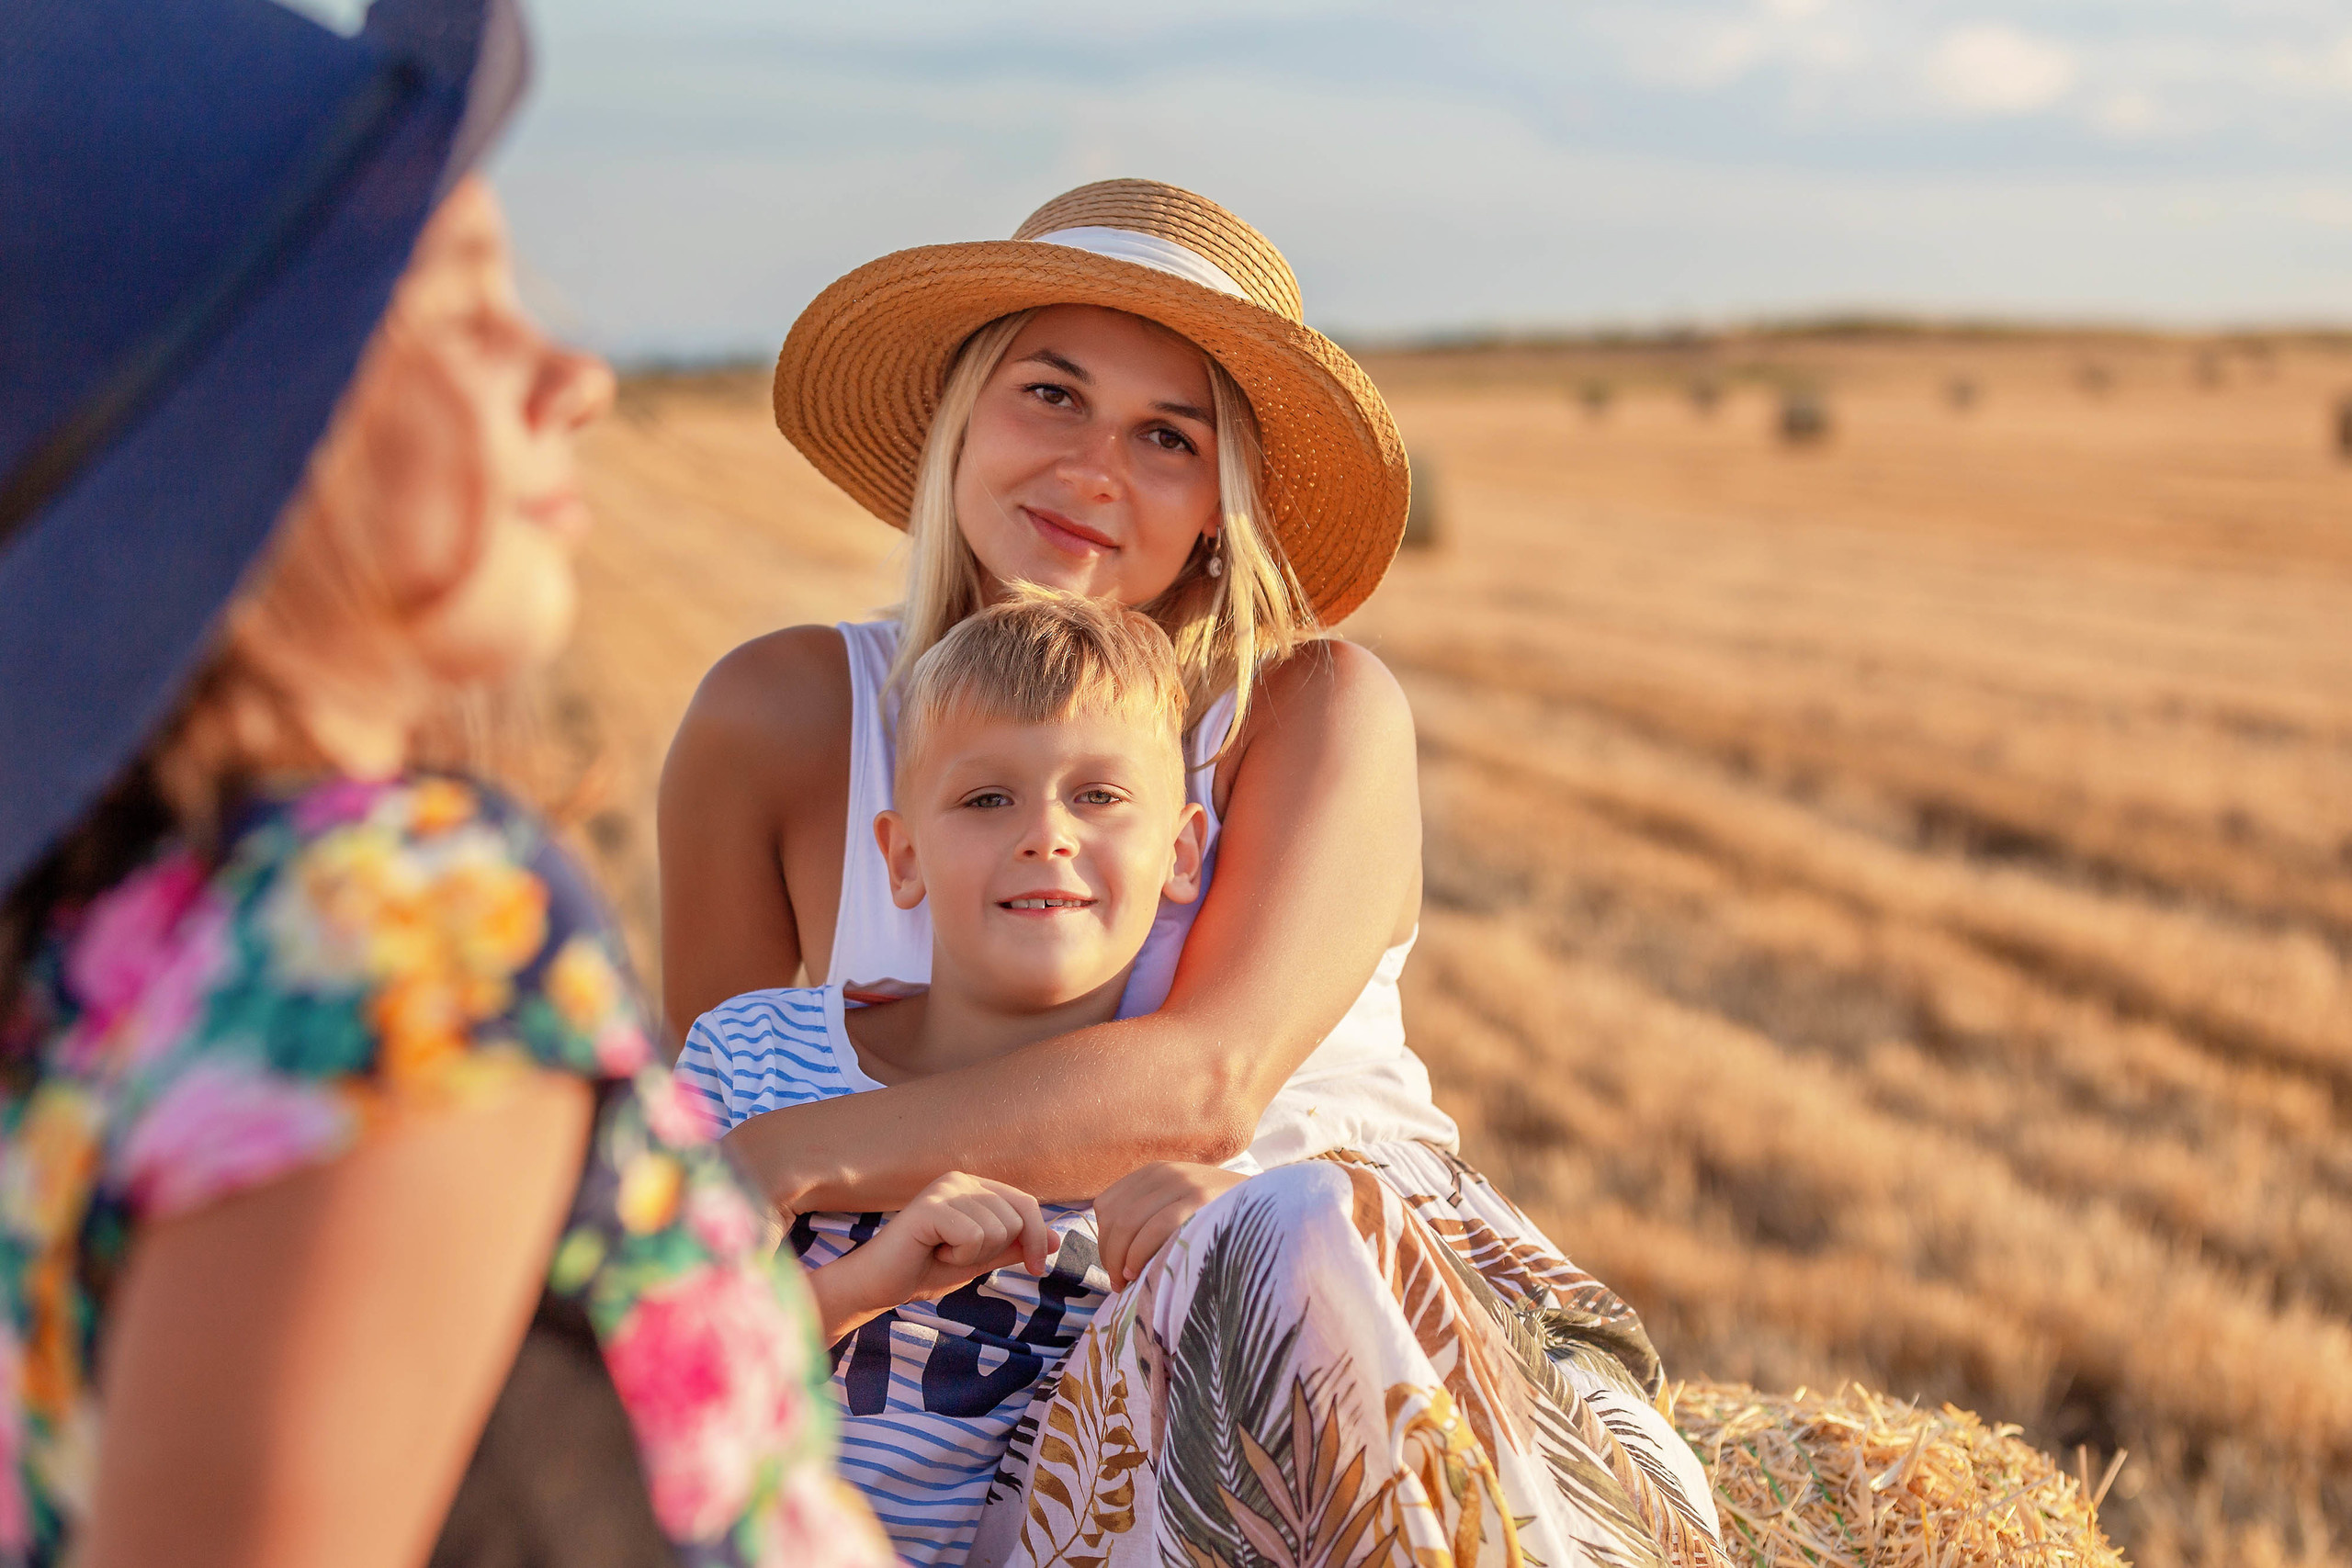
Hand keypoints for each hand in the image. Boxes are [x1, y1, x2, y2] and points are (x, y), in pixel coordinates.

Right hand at [809, 1172, 1054, 1342]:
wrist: (879, 1286)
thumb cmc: (926, 1269)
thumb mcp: (982, 1259)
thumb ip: (1017, 1247)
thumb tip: (1059, 1240)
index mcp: (973, 1186)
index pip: (1027, 1204)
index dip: (1038, 1239)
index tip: (1038, 1269)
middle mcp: (959, 1180)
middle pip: (1016, 1218)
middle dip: (994, 1251)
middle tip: (957, 1254)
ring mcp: (943, 1189)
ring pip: (996, 1229)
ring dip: (973, 1255)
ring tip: (941, 1251)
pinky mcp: (929, 1207)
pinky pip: (973, 1236)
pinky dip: (958, 1256)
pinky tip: (932, 1251)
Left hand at [1093, 1162, 1249, 1289]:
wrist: (1276, 1210)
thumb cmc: (1224, 1222)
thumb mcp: (1183, 1206)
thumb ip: (1151, 1216)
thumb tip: (1113, 1251)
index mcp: (1157, 1172)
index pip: (1107, 1205)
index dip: (1104, 1241)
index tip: (1116, 1267)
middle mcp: (1167, 1172)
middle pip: (1114, 1217)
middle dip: (1109, 1255)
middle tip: (1119, 1282)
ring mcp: (1185, 1183)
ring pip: (1128, 1223)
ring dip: (1119, 1260)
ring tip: (1128, 1282)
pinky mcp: (1201, 1199)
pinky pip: (1154, 1227)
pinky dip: (1138, 1254)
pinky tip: (1139, 1272)